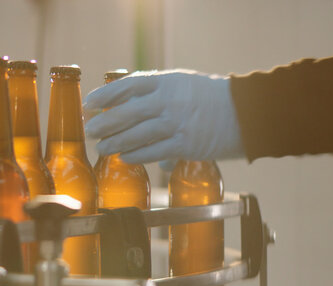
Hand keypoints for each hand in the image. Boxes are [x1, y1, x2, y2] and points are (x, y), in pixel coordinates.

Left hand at [83, 69, 243, 165]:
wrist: (244, 113)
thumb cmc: (209, 97)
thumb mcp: (181, 83)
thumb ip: (155, 91)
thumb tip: (126, 105)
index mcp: (166, 81)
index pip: (127, 85)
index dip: (104, 95)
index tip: (88, 104)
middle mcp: (168, 100)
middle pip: (126, 112)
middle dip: (104, 122)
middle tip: (89, 130)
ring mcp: (176, 123)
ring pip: (136, 135)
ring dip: (115, 142)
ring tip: (102, 147)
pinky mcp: (185, 145)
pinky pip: (152, 152)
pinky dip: (135, 155)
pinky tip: (124, 158)